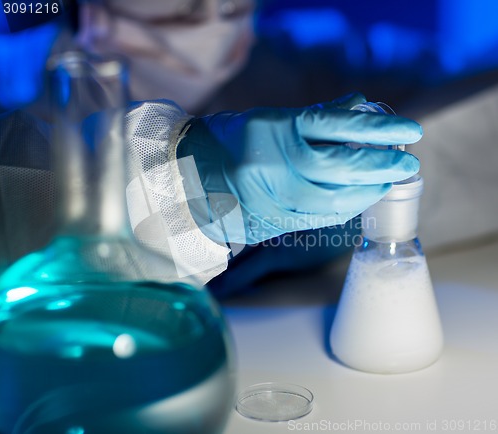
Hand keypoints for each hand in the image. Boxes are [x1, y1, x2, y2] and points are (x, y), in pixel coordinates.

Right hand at [177, 93, 421, 243]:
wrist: (189, 176)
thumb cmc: (234, 141)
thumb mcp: (272, 118)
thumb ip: (317, 117)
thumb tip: (361, 107)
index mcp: (274, 127)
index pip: (335, 126)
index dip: (376, 130)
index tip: (408, 132)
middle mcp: (271, 161)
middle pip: (337, 167)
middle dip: (378, 167)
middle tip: (405, 164)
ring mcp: (269, 194)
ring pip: (330, 199)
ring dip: (364, 193)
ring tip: (384, 184)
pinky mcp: (268, 219)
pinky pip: (315, 219)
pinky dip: (343, 211)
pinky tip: (357, 201)